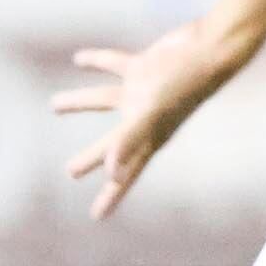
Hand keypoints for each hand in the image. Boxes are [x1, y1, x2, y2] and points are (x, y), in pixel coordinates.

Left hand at [55, 20, 252, 219]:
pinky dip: (96, 62)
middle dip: (92, 158)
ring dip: (80, 103)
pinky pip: (114, 66)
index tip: (97, 217)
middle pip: (112, 145)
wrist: (211, 49)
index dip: (111, 196)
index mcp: (149, 138)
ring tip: (54, 106)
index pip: (126, 174)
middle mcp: (145, 119)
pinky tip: (79, 59)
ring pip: (104, 101)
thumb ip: (130, 140)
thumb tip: (111, 173)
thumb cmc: (183, 84)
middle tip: (72, 172)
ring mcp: (144, 93)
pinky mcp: (144, 67)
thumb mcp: (151, 113)